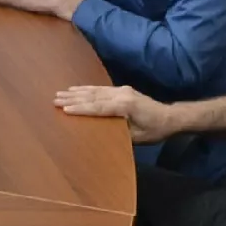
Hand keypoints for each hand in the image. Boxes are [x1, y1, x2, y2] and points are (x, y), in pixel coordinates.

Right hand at [54, 85, 179, 143]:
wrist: (170, 117)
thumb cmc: (155, 131)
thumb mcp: (137, 137)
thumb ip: (119, 131)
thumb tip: (99, 130)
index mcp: (125, 106)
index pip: (98, 107)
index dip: (80, 108)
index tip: (64, 109)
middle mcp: (122, 94)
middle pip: (93, 96)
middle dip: (73, 98)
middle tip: (55, 99)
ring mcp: (122, 90)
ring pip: (95, 90)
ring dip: (77, 91)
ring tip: (61, 93)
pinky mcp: (123, 90)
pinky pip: (101, 88)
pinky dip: (87, 89)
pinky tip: (77, 89)